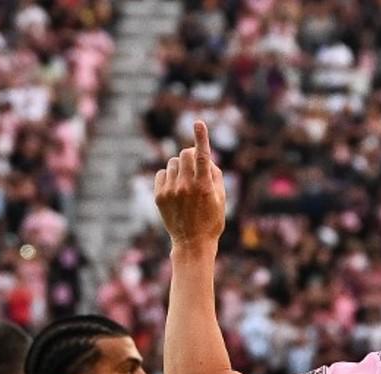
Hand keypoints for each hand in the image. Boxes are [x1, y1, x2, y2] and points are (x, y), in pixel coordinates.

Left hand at [154, 120, 226, 250]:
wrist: (192, 243)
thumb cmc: (211, 221)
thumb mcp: (221, 199)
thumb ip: (215, 176)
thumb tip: (206, 158)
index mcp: (205, 186)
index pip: (203, 156)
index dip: (201, 138)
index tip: (198, 123)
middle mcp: (187, 186)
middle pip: (184, 153)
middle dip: (190, 155)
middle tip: (195, 164)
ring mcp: (171, 191)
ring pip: (172, 162)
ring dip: (180, 167)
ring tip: (185, 183)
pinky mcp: (159, 196)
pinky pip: (162, 173)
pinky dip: (169, 177)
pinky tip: (175, 189)